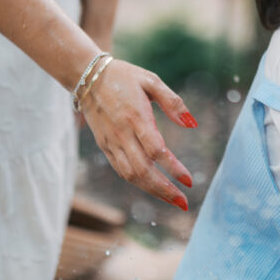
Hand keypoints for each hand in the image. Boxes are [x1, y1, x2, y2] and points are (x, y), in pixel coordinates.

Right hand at [79, 58, 196, 208]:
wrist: (87, 76)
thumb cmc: (124, 76)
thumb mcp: (151, 80)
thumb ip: (173, 102)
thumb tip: (192, 124)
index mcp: (136, 117)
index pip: (156, 151)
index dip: (173, 168)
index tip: (189, 181)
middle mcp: (122, 134)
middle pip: (143, 170)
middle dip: (164, 190)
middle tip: (183, 203)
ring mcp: (111, 142)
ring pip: (130, 175)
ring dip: (152, 191)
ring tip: (172, 200)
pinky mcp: (104, 146)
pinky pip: (121, 170)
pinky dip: (137, 182)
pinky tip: (152, 188)